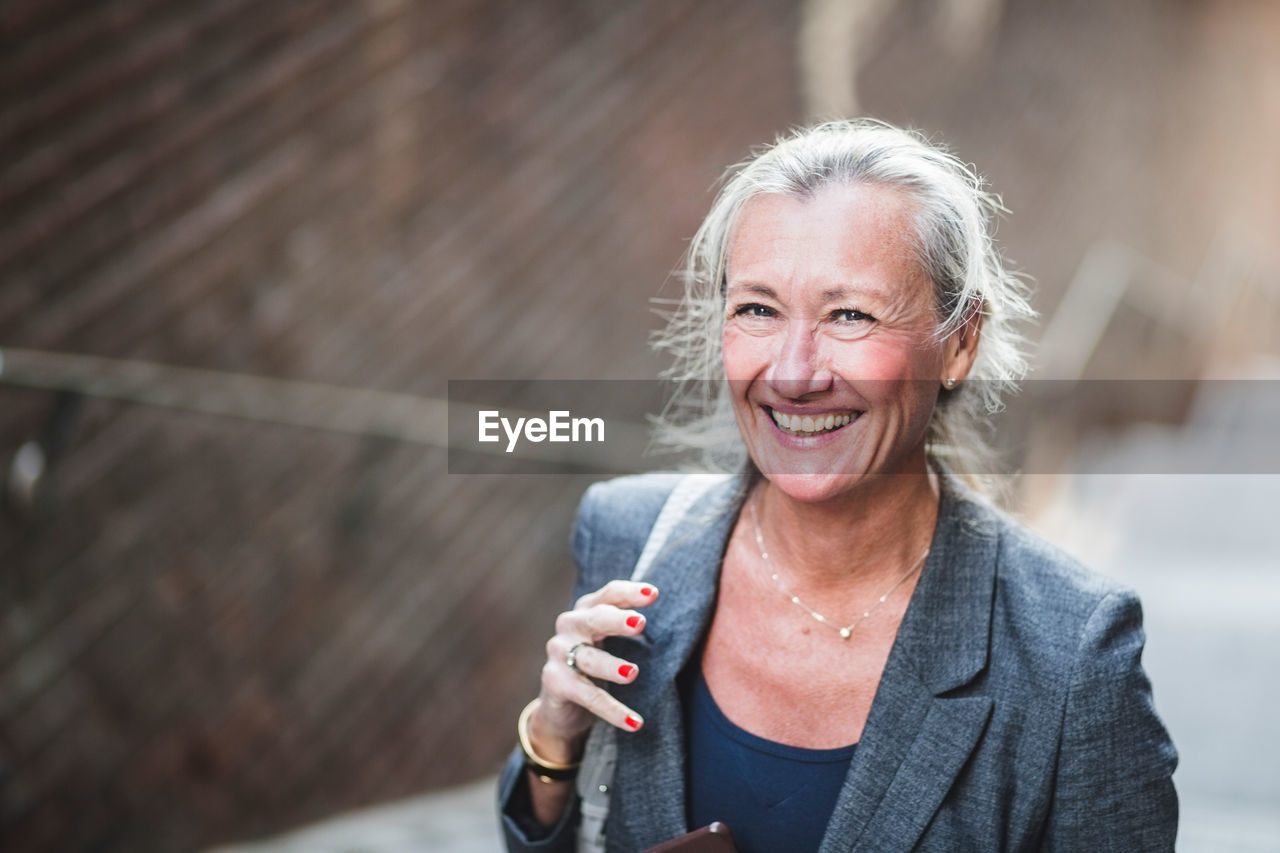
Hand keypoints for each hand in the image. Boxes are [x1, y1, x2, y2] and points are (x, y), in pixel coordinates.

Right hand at [527, 579, 658, 763]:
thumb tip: (675, 624)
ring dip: (611, 666)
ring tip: (633, 673)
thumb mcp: (610, 641)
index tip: (654, 594)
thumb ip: (632, 628)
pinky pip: (588, 697)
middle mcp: (570, 626)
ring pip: (590, 659)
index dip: (629, 593)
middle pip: (594, 619)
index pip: (608, 595)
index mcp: (587, 610)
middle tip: (640, 623)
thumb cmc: (596, 663)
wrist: (561, 705)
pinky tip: (635, 722)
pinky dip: (613, 710)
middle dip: (617, 620)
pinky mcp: (556, 683)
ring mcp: (559, 654)